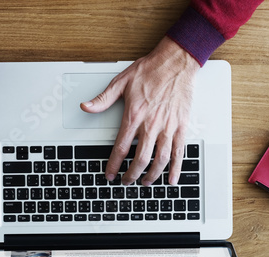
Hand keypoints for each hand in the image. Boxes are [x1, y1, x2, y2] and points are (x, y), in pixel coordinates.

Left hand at [81, 37, 199, 185]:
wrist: (176, 61)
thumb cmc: (151, 70)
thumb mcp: (121, 82)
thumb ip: (103, 99)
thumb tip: (86, 107)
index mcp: (134, 115)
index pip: (121, 148)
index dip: (114, 165)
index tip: (110, 174)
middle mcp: (151, 124)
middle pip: (140, 159)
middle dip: (132, 175)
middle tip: (127, 181)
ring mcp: (168, 127)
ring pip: (160, 160)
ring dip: (152, 175)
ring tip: (146, 182)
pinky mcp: (182, 126)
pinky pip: (179, 152)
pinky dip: (176, 169)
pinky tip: (172, 179)